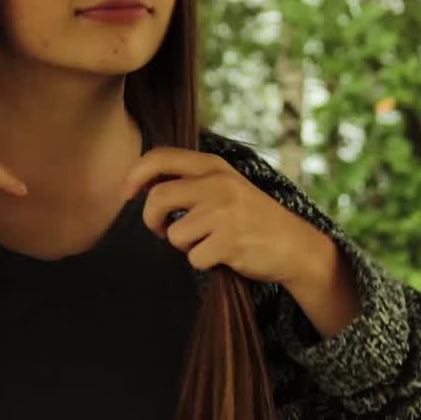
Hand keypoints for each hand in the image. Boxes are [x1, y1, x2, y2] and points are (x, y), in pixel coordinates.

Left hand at [120, 147, 326, 286]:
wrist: (295, 244)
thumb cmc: (252, 217)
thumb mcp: (225, 186)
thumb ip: (190, 181)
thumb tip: (141, 184)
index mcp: (214, 165)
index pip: (160, 157)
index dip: (134, 175)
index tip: (125, 193)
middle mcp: (218, 184)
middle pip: (157, 198)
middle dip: (150, 220)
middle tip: (160, 230)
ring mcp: (224, 212)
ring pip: (174, 234)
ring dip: (185, 245)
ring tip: (209, 241)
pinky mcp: (230, 241)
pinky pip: (194, 258)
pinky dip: (204, 262)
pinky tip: (225, 254)